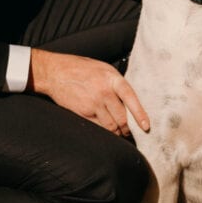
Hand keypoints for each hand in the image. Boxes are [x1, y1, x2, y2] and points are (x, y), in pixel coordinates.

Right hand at [27, 50, 149, 135]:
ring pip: (111, 126)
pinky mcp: (82, 112)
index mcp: (112, 78)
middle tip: (129, 134)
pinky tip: (105, 131)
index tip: (146, 127)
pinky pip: (98, 127)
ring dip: (116, 132)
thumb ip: (116, 83)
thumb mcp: (103, 68)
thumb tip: (129, 100)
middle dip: (127, 129)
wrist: (55, 72)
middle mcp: (104, 91)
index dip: (140, 114)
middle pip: (122, 118)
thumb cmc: (80, 68)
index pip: (131, 98)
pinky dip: (103, 132)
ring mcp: (93, 103)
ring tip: (118, 134)